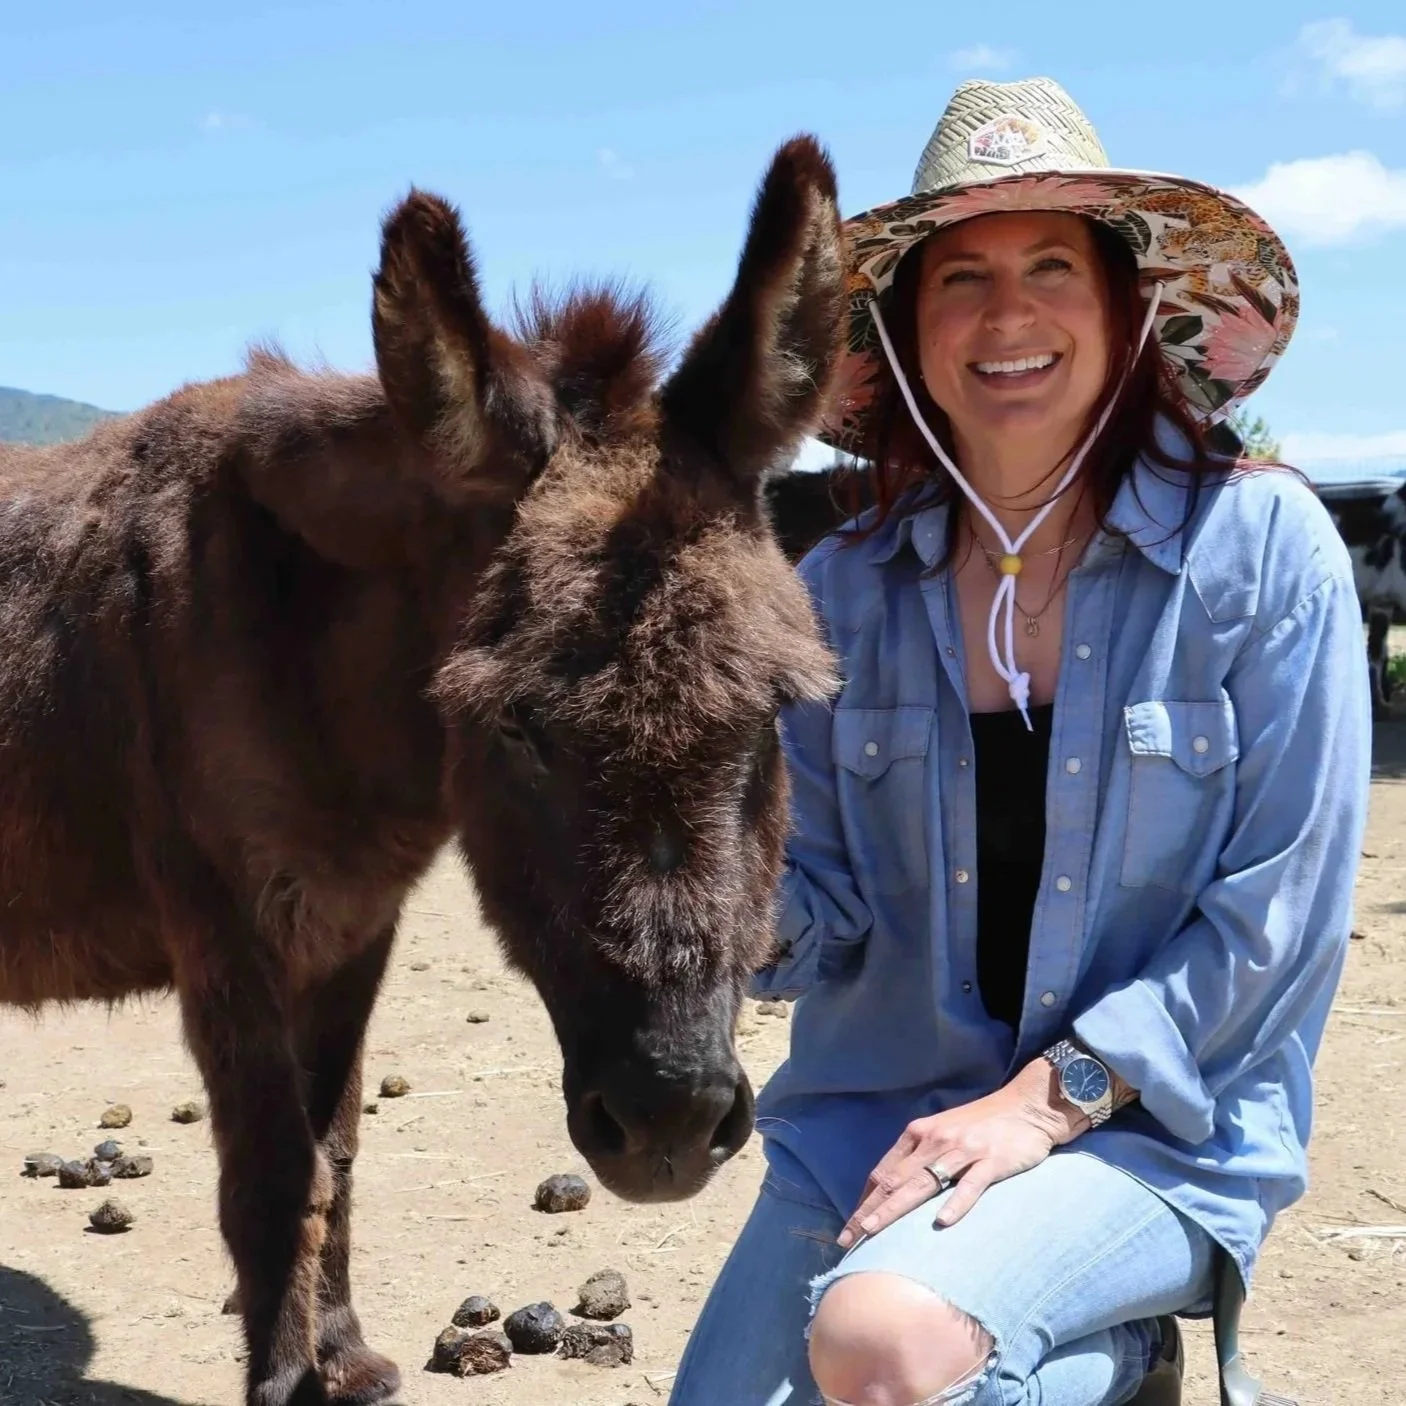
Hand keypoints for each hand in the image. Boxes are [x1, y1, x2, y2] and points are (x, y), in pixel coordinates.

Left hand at [836, 1058, 1082, 1248]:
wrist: (1027, 1105)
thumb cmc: (983, 1124)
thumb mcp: (944, 1133)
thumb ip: (919, 1156)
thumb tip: (893, 1189)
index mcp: (920, 1134)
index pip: (884, 1172)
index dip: (864, 1201)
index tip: (850, 1228)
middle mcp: (935, 1141)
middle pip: (895, 1181)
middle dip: (869, 1211)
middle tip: (848, 1239)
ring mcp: (963, 1150)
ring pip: (922, 1183)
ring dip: (895, 1209)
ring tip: (874, 1232)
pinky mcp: (992, 1160)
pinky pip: (970, 1185)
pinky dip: (955, 1203)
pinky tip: (941, 1223)